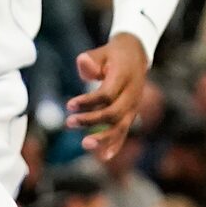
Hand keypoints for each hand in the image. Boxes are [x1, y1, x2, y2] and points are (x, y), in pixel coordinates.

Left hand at [65, 31, 148, 159]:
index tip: (69, 106)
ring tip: (84, 144)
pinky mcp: (132, 113)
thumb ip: (91, 59)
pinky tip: (104, 156)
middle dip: (91, 121)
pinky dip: (115, 144)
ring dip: (103, 137)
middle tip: (69, 123)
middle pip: (113, 113)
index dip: (87, 102)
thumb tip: (82, 63)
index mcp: (124, 76)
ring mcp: (134, 105)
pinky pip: (125, 131)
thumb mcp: (102, 51)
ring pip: (121, 126)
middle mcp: (132, 93)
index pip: (106, 94)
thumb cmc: (113, 53)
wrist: (136, 54)